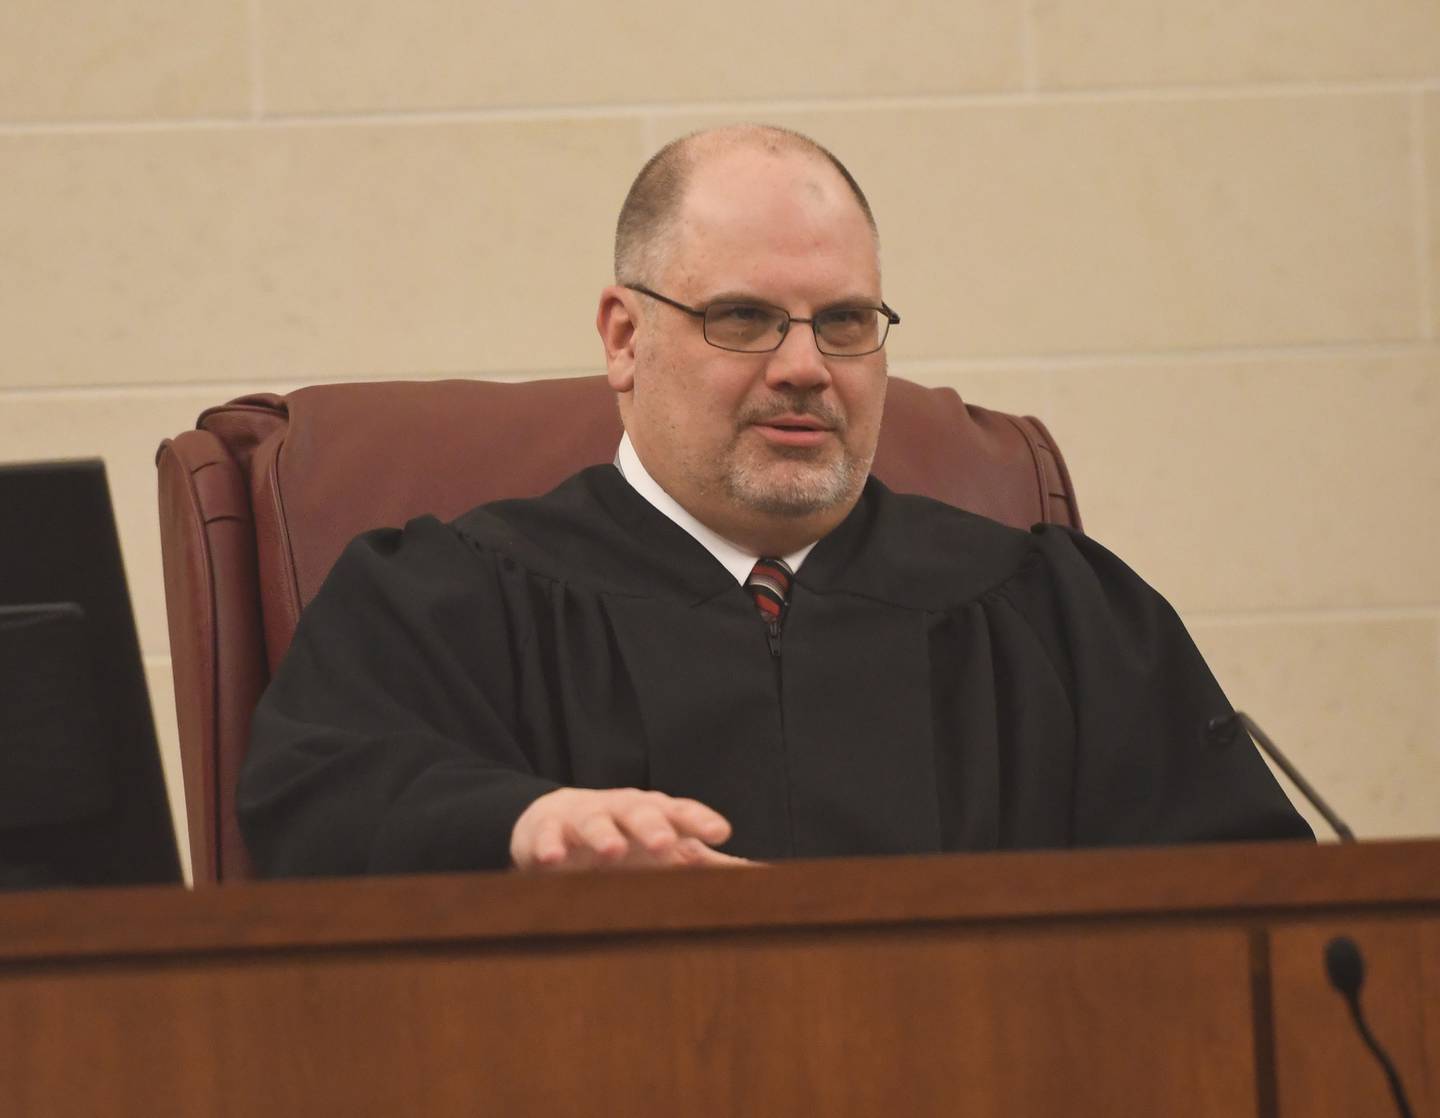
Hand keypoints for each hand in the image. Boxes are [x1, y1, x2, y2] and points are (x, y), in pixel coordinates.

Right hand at [509, 787, 751, 871]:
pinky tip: (553, 859)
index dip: (701, 820)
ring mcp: (584, 817)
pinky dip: (549, 846)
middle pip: (641, 812)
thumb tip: (772, 880)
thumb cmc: (627, 840)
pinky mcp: (547, 830)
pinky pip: (547, 837)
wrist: (557, 823)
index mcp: (657, 813)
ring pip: (595, 822)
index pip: (682, 812)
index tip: (721, 832)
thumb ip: (712, 865)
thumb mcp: (669, 850)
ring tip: (612, 851)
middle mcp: (623, 810)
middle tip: (665, 843)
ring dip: (604, 835)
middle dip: (654, 827)